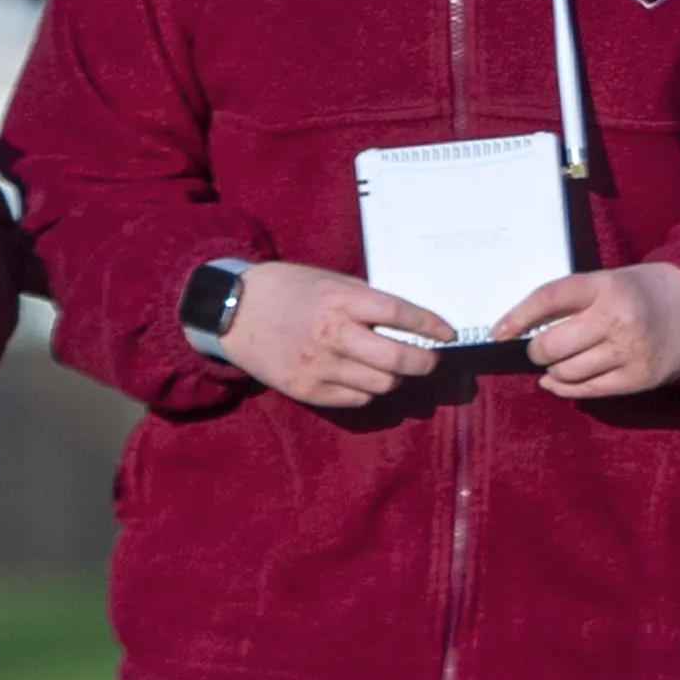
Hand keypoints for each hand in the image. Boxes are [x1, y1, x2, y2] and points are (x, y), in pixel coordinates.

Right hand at [217, 258, 452, 410]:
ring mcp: (319, 366)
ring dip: (394, 377)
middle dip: (424, 362)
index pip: (399, 314)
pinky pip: (356, 399)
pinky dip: (367, 390)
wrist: (232, 311)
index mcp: (340, 300)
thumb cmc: (287, 290)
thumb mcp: (328, 281)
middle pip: (398, 359)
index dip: (430, 325)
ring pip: (382, 384)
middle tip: (429, 359)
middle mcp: (332, 334)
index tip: (446, 333)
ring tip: (390, 366)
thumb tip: (409, 321)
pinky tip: (360, 376)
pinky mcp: (306, 390)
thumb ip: (365, 301)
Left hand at [501, 261, 679, 400]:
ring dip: (553, 370)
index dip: (518, 316)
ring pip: (566, 372)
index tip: (498, 332)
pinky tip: (558, 381)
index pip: (549, 298)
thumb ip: (574, 300)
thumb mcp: (610, 281)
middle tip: (538, 348)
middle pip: (552, 345)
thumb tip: (524, 331)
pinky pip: (587, 391)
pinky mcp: (638, 378)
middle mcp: (617, 318)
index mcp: (606, 285)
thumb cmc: (643, 293)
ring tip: (559, 361)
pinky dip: (564, 388)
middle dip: (537, 351)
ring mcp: (629, 351)